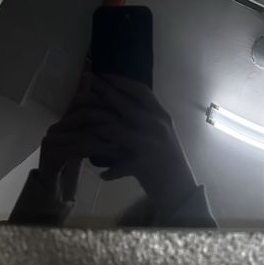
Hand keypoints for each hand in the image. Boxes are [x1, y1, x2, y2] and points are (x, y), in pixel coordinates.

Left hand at [46, 73, 197, 208]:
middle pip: (125, 104)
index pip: (142, 92)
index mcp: (162, 116)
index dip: (122, 82)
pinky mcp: (144, 164)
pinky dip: (110, 171)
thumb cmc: (170, 161)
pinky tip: (102, 175)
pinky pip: (120, 165)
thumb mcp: (162, 135)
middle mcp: (157, 126)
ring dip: (96, 126)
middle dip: (104, 91)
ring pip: (116, 130)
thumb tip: (122, 108)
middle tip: (88, 81)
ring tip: (80, 121)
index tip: (105, 75)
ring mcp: (150, 144)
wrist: (182, 189)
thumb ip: (146, 120)